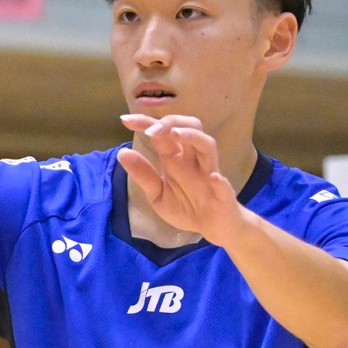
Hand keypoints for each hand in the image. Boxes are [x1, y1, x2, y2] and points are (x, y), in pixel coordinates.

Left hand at [117, 115, 245, 243]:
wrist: (210, 227)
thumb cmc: (185, 205)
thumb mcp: (157, 193)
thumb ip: (143, 174)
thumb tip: (122, 153)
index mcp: (176, 158)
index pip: (163, 133)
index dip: (146, 123)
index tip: (125, 120)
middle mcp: (193, 159)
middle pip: (190, 126)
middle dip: (171, 122)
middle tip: (151, 130)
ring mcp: (209, 174)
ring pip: (207, 146)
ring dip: (193, 137)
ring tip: (176, 134)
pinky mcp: (223, 194)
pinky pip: (224, 185)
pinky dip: (219, 181)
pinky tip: (213, 179)